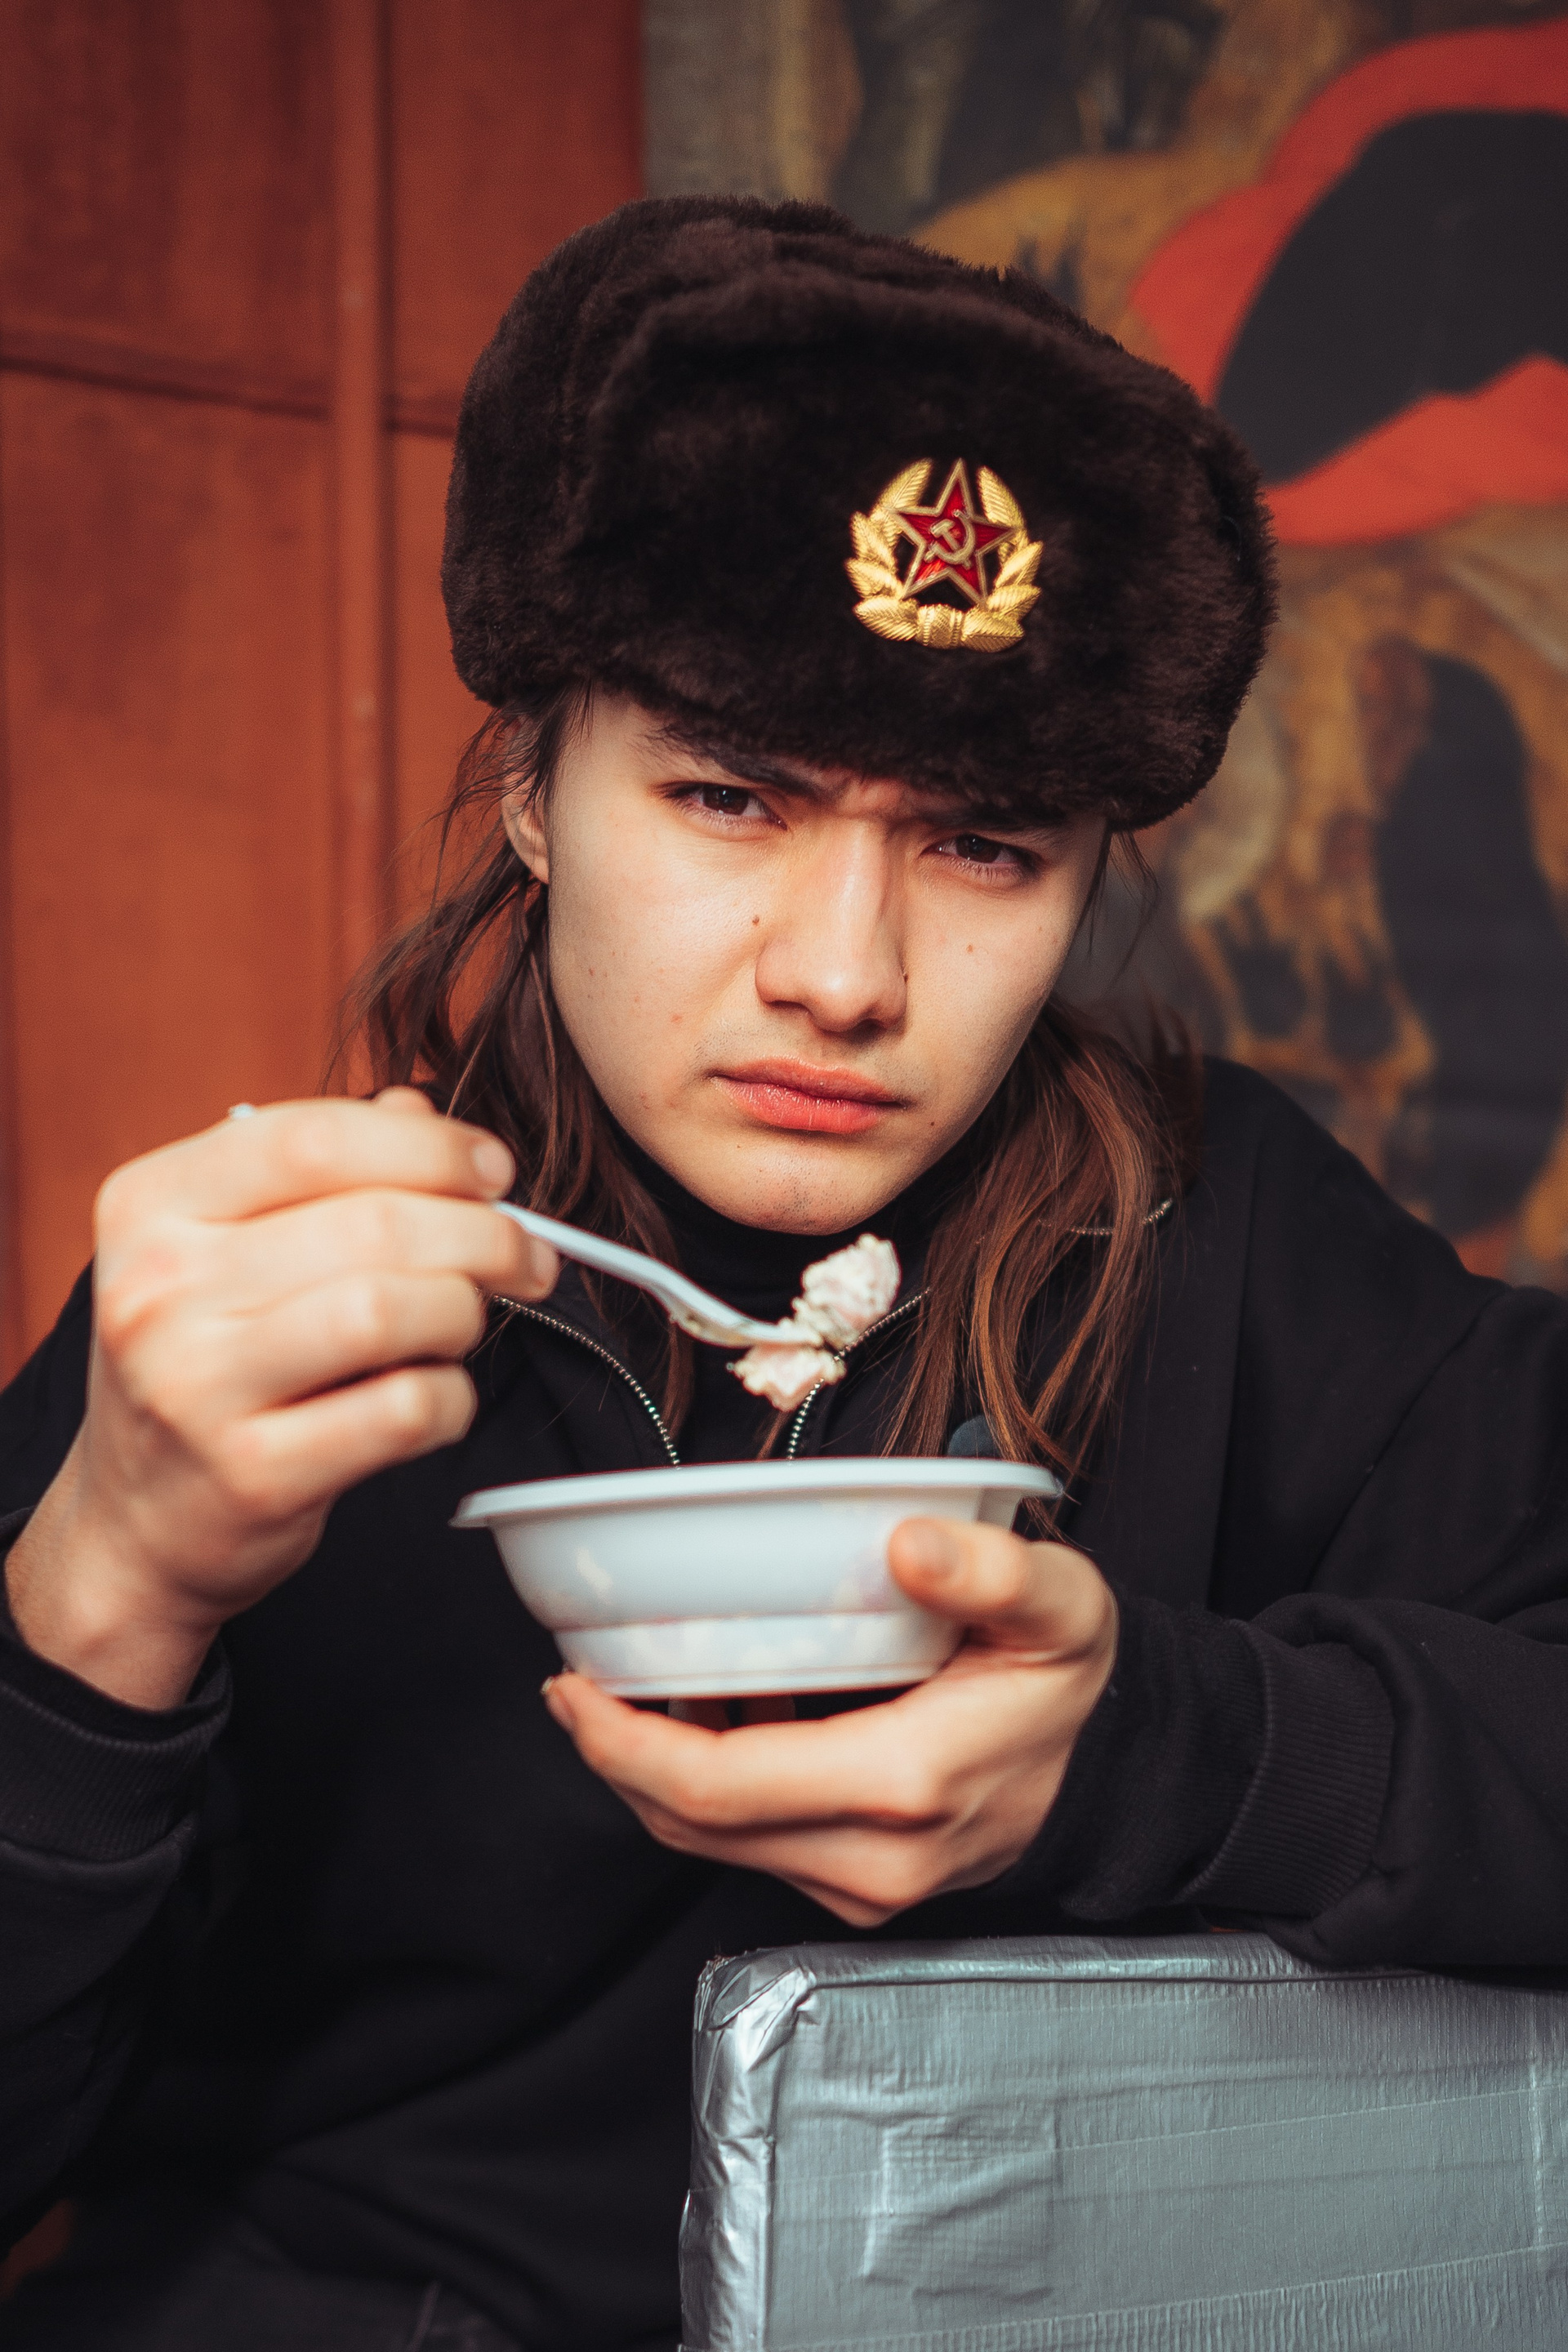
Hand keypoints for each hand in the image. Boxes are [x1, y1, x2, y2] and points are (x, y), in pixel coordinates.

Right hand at [6, 1089, 557, 1708]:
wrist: (137, 1523)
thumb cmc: (204, 1364)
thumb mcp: (223, 1248)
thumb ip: (319, 1171)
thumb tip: (423, 1115)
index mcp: (151, 1206)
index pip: (314, 1136)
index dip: (431, 1147)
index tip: (492, 1171)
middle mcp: (158, 1288)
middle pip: (374, 1224)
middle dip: (484, 1234)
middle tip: (526, 1255)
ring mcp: (197, 1386)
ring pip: (393, 1310)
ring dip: (465, 1311)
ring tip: (467, 1323)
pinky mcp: (253, 1474)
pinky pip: (403, 1410)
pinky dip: (450, 1398)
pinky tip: (437, 1397)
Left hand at [543, 1516, 1116, 1925]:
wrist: (1119, 1768)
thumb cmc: (1075, 1682)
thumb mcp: (1059, 1603)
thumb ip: (991, 1569)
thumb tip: (909, 1543)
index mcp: (904, 1785)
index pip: (714, 1790)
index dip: (621, 1744)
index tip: (574, 1686)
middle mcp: (875, 1857)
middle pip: (693, 1826)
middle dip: (615, 1756)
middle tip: (578, 1682)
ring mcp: (867, 1884)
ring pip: (716, 1843)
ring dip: (657, 1774)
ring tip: (631, 1689)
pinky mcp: (862, 1887)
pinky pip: (754, 1844)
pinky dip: (711, 1790)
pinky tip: (714, 1716)